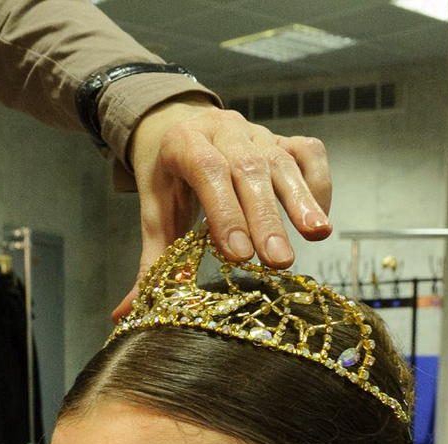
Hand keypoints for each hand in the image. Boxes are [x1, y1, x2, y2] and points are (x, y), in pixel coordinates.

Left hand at [117, 98, 332, 319]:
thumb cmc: (169, 179)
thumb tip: (127, 314)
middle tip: (278, 261)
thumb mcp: (155, 212)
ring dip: (301, 200)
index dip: (224, 211)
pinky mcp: (283, 138)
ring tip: (317, 235)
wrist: (180, 124)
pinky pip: (308, 152)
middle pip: (248, 169)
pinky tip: (320, 217)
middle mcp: (222, 131)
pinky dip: (317, 183)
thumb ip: (153, 260)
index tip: (238, 254)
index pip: (207, 171)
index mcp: (183, 144)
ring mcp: (257, 132)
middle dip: (265, 217)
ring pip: (281, 161)